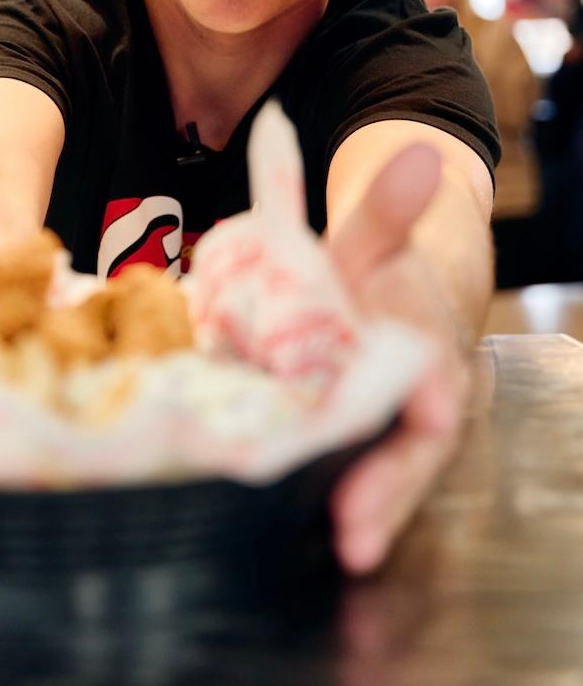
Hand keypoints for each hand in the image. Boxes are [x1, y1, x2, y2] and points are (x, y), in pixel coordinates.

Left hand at [327, 143, 472, 574]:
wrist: (381, 289)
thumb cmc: (383, 269)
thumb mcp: (377, 238)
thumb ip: (387, 208)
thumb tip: (415, 154)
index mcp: (427, 365)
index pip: (429, 416)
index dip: (410, 450)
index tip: (385, 482)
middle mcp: (409, 409)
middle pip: (401, 460)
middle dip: (381, 498)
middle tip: (351, 536)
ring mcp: (375, 431)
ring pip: (366, 472)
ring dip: (351, 506)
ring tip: (330, 545)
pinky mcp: (337, 438)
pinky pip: (329, 466)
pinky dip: (311, 487)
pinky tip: (270, 507)